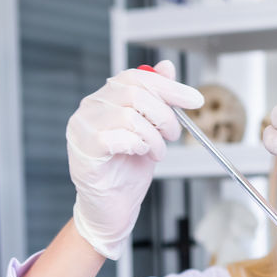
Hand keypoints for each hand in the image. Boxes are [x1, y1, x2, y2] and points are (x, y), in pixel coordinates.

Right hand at [67, 60, 202, 258]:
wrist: (112, 209)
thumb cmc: (127, 172)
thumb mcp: (151, 131)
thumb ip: (157, 100)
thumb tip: (167, 67)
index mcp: (103, 100)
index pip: (135, 77)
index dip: (168, 86)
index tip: (194, 100)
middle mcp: (88, 109)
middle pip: (134, 92)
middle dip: (165, 115)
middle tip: (173, 135)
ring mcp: (81, 129)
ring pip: (130, 115)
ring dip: (154, 137)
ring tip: (156, 152)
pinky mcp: (84, 151)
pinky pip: (118, 137)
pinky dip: (138, 146)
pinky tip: (140, 155)